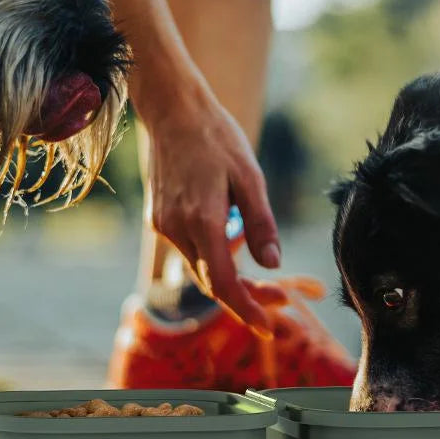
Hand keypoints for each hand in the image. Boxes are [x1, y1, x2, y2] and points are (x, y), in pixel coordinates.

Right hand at [141, 84, 280, 337]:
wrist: (172, 111)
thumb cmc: (217, 138)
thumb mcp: (250, 176)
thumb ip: (261, 223)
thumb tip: (272, 263)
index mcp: (202, 220)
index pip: (223, 283)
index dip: (246, 309)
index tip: (269, 327)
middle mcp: (177, 228)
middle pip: (211, 281)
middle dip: (246, 296)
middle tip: (280, 298)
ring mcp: (163, 224)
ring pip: (199, 266)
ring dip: (229, 276)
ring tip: (262, 270)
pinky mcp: (159, 217)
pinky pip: (189, 247)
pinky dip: (212, 254)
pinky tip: (231, 236)